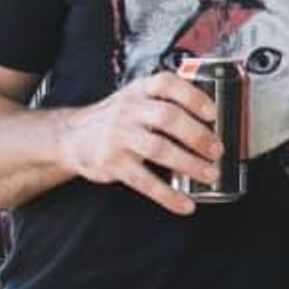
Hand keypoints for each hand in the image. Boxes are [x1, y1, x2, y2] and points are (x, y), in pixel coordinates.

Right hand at [58, 72, 221, 215]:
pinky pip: (144, 182)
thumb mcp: (136, 98)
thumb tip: (212, 119)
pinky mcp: (113, 164)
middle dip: (198, 135)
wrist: (71, 136)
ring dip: (189, 164)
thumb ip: (166, 101)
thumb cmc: (117, 118)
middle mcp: (129, 110)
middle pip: (168, 117)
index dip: (193, 97)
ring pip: (159, 149)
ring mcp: (119, 136)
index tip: (213, 113)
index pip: (167, 84)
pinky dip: (168, 195)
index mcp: (140, 90)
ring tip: (210, 175)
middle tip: (217, 151)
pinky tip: (185, 204)